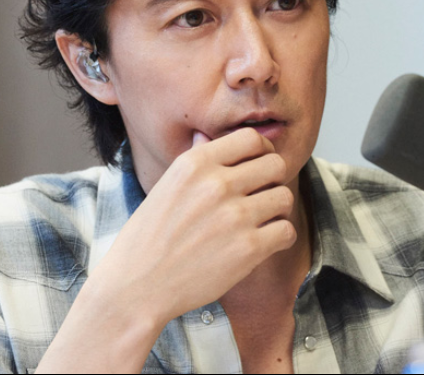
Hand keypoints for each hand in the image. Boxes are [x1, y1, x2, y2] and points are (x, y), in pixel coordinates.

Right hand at [35, 128, 296, 372]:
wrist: (136, 286)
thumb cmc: (149, 238)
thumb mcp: (166, 186)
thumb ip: (194, 161)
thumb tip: (208, 137)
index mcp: (196, 163)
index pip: (252, 138)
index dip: (262, 152)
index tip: (258, 167)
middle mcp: (217, 184)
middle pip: (276, 165)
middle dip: (273, 180)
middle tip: (261, 197)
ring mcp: (235, 216)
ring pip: (285, 197)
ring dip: (276, 211)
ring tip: (258, 223)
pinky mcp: (248, 248)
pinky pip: (286, 231)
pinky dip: (278, 238)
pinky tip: (261, 244)